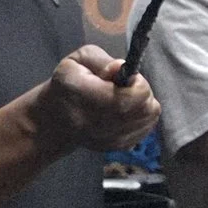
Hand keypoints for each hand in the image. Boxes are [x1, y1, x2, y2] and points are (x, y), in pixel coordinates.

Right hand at [37, 46, 159, 151]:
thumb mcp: (78, 61)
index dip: (137, 82)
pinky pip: (146, 129)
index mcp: (85, 94)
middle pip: (147, 107)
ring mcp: (110, 139)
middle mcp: (97, 122)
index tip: (124, 78)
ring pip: (150, 117)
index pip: (136, 93)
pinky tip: (124, 112)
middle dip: (142, 92)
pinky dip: (141, 118)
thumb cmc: (69, 84)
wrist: (57, 120)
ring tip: (124, 99)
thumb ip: (102, 60)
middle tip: (125, 88)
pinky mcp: (118, 147)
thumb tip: (121, 68)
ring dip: (144, 104)